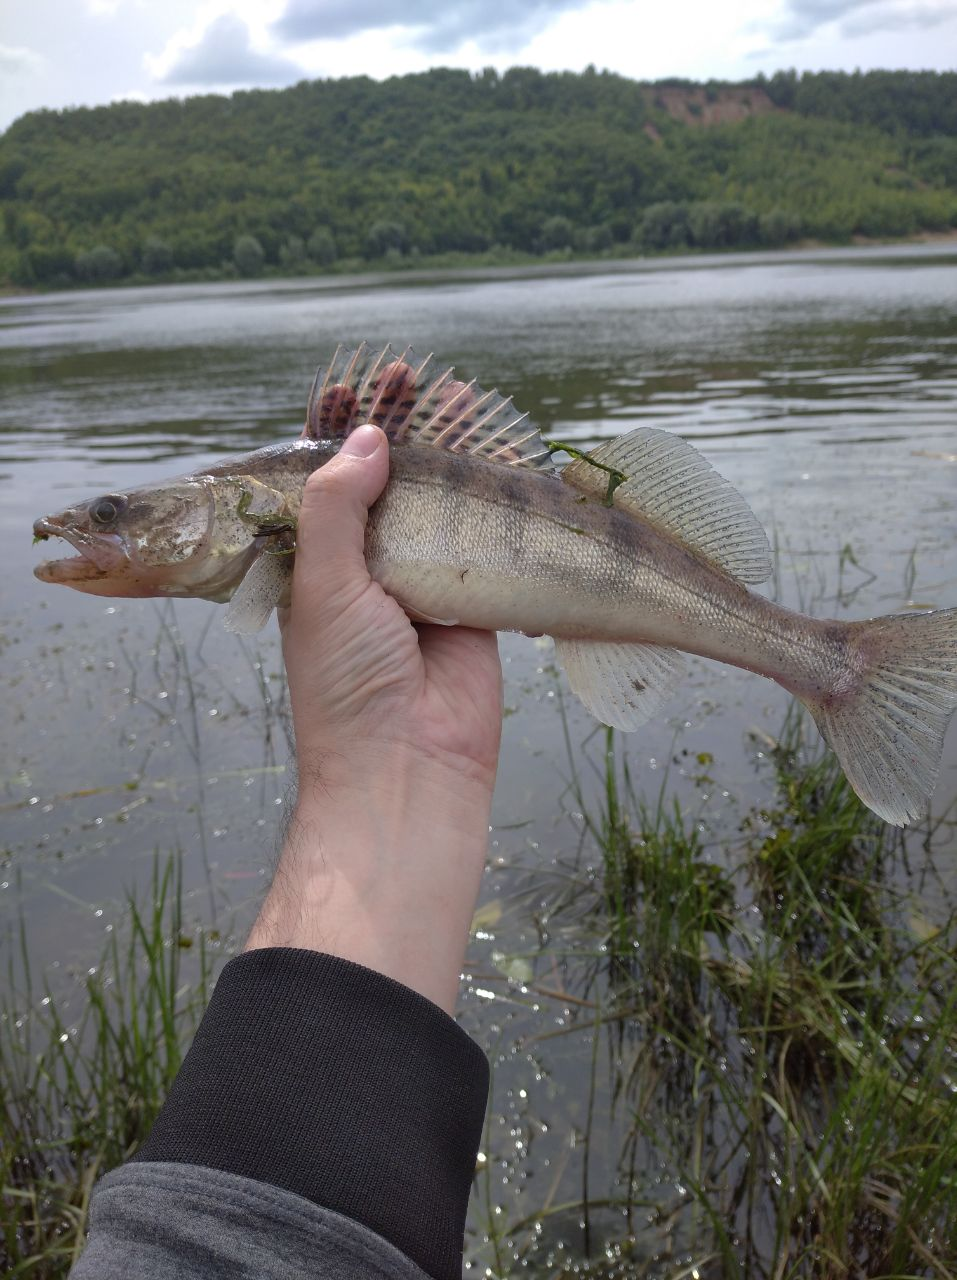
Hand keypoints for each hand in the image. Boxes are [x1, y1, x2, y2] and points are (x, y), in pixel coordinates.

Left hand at [245, 425, 502, 1012]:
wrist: (410, 772)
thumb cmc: (349, 685)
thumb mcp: (326, 587)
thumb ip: (339, 508)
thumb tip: (369, 437)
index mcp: (316, 564)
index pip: (325, 479)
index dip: (343, 429)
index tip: (368, 384)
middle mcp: (368, 571)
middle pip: (389, 484)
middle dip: (408, 432)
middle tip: (428, 383)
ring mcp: (422, 587)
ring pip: (440, 509)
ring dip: (456, 459)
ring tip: (473, 406)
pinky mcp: (473, 606)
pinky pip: (485, 549)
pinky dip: (495, 511)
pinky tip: (507, 468)